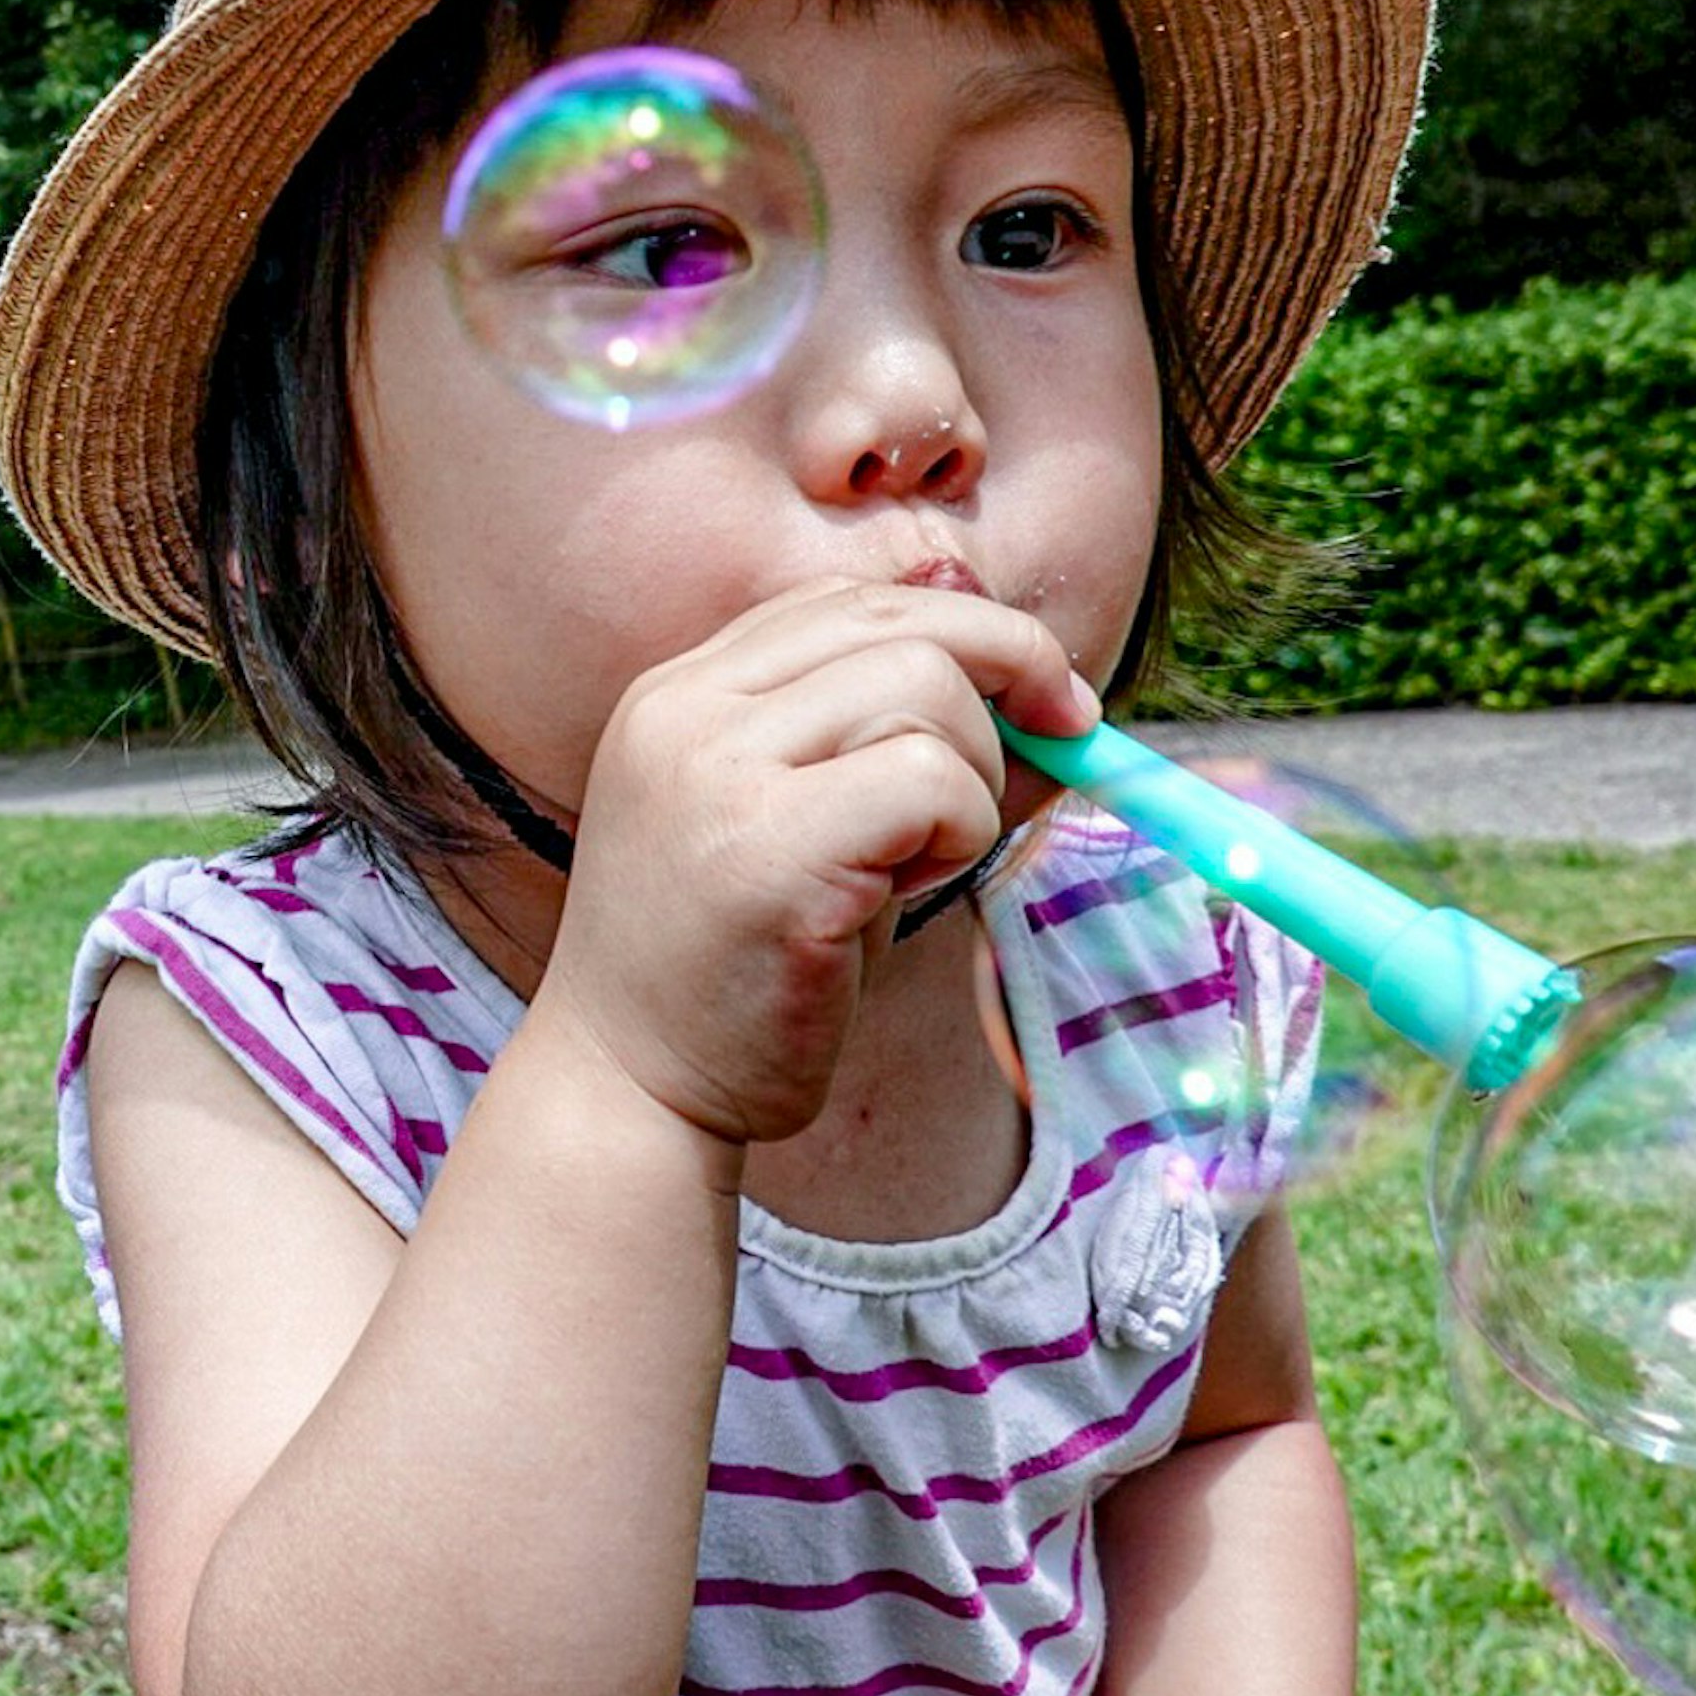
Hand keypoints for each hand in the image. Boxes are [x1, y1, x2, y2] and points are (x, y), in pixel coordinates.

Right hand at [549, 578, 1098, 1148]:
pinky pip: (929, 782)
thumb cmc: (731, 973)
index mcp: (678, 694)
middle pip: (900, 623)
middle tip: (1067, 739)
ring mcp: (712, 773)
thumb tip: (1045, 690)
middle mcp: (682, 711)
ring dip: (972, 778)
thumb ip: (882, 745)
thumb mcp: (801, 826)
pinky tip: (908, 891)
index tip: (1043, 698)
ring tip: (920, 863)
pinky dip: (960, 831)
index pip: (845, 602)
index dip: (967, 629)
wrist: (628, 1093)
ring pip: (925, 689)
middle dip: (1012, 672)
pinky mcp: (764, 851)